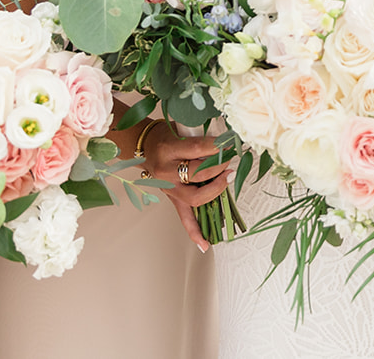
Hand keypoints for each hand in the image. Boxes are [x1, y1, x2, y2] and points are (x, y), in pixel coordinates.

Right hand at [135, 122, 230, 251]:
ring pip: (195, 197)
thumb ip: (200, 137)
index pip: (196, 149)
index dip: (215, 147)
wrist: (144, 147)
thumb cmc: (164, 137)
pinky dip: (195, 232)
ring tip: (227, 179)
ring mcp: (170, 188)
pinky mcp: (173, 199)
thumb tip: (226, 141)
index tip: (228, 143)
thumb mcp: (180, 130)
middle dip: (218, 167)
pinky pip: (184, 218)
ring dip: (216, 190)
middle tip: (228, 160)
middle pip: (197, 174)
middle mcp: (167, 171)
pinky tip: (205, 244)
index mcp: (168, 149)